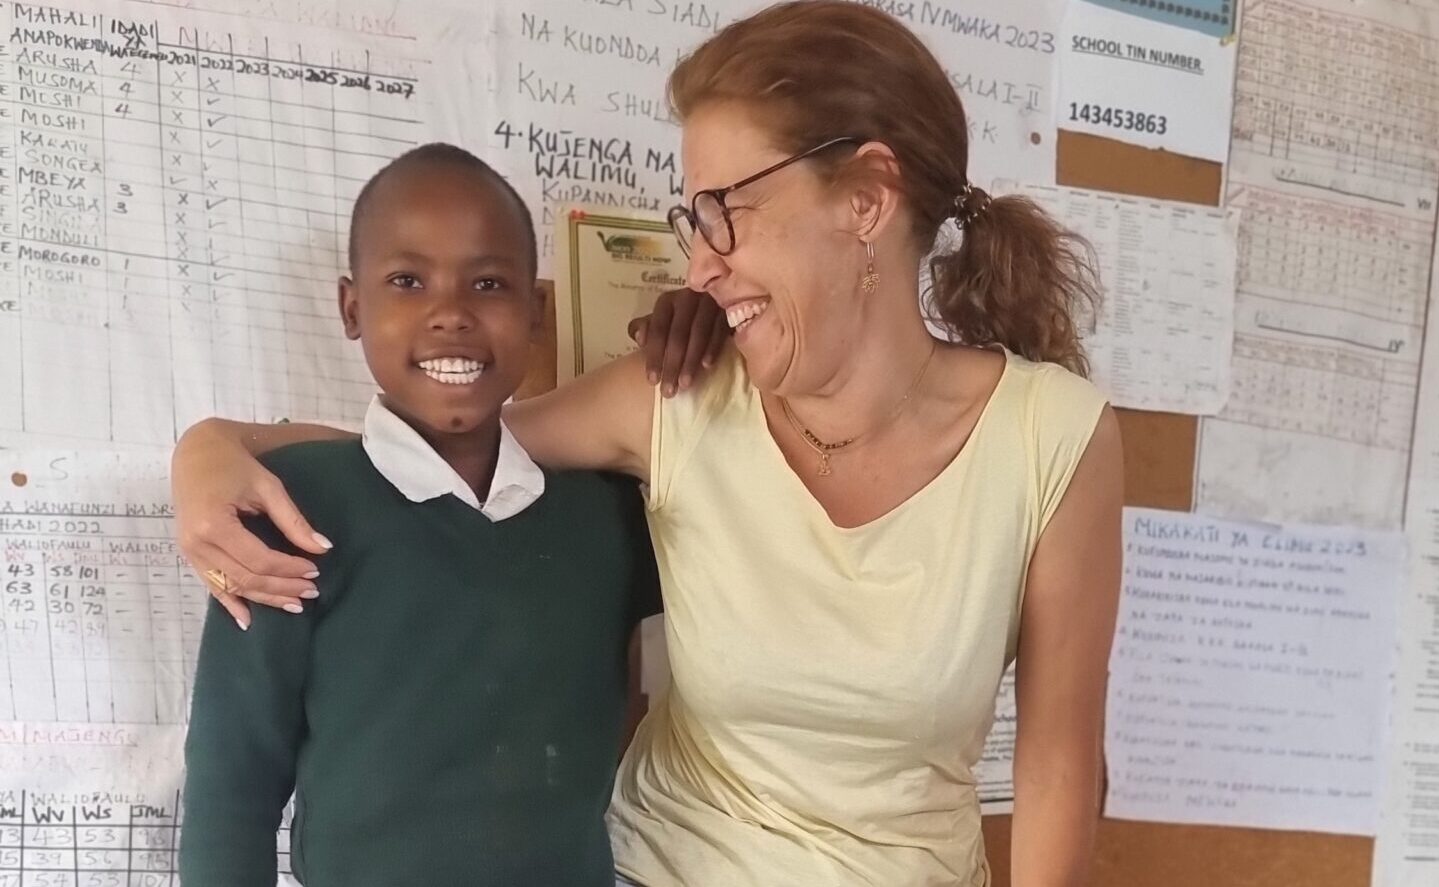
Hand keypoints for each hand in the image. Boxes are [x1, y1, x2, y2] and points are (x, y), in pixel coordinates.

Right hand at [172, 420, 331, 628]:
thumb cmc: (234, 465)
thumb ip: (293, 520)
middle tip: (311, 591)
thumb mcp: (267, 486)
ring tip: (293, 605)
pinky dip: (230, 603)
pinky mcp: (189, 554)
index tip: (315, 569)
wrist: (196, 452)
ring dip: (263, 598)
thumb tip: (323, 547)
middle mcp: (196, 544)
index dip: (289, 568)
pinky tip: (247, 619)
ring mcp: (189, 552)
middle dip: (281, 587)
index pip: (259, 559)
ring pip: (230, 587)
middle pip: (245, 578)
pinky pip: (211, 585)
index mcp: (213, 524)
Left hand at [627, 288, 728, 396]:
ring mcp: (710, 302)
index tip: (652, 380)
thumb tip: (638, 337)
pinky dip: (713, 349)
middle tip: (669, 391)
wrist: (723, 302)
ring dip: (690, 361)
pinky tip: (707, 366)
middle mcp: (687, 298)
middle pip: (677, 334)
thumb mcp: (665, 320)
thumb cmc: (686, 319)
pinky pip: (719, 331)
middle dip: (672, 365)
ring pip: (698, 334)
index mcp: (667, 302)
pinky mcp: (729, 309)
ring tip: (685, 384)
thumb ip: (648, 327)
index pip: (657, 329)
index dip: (653, 355)